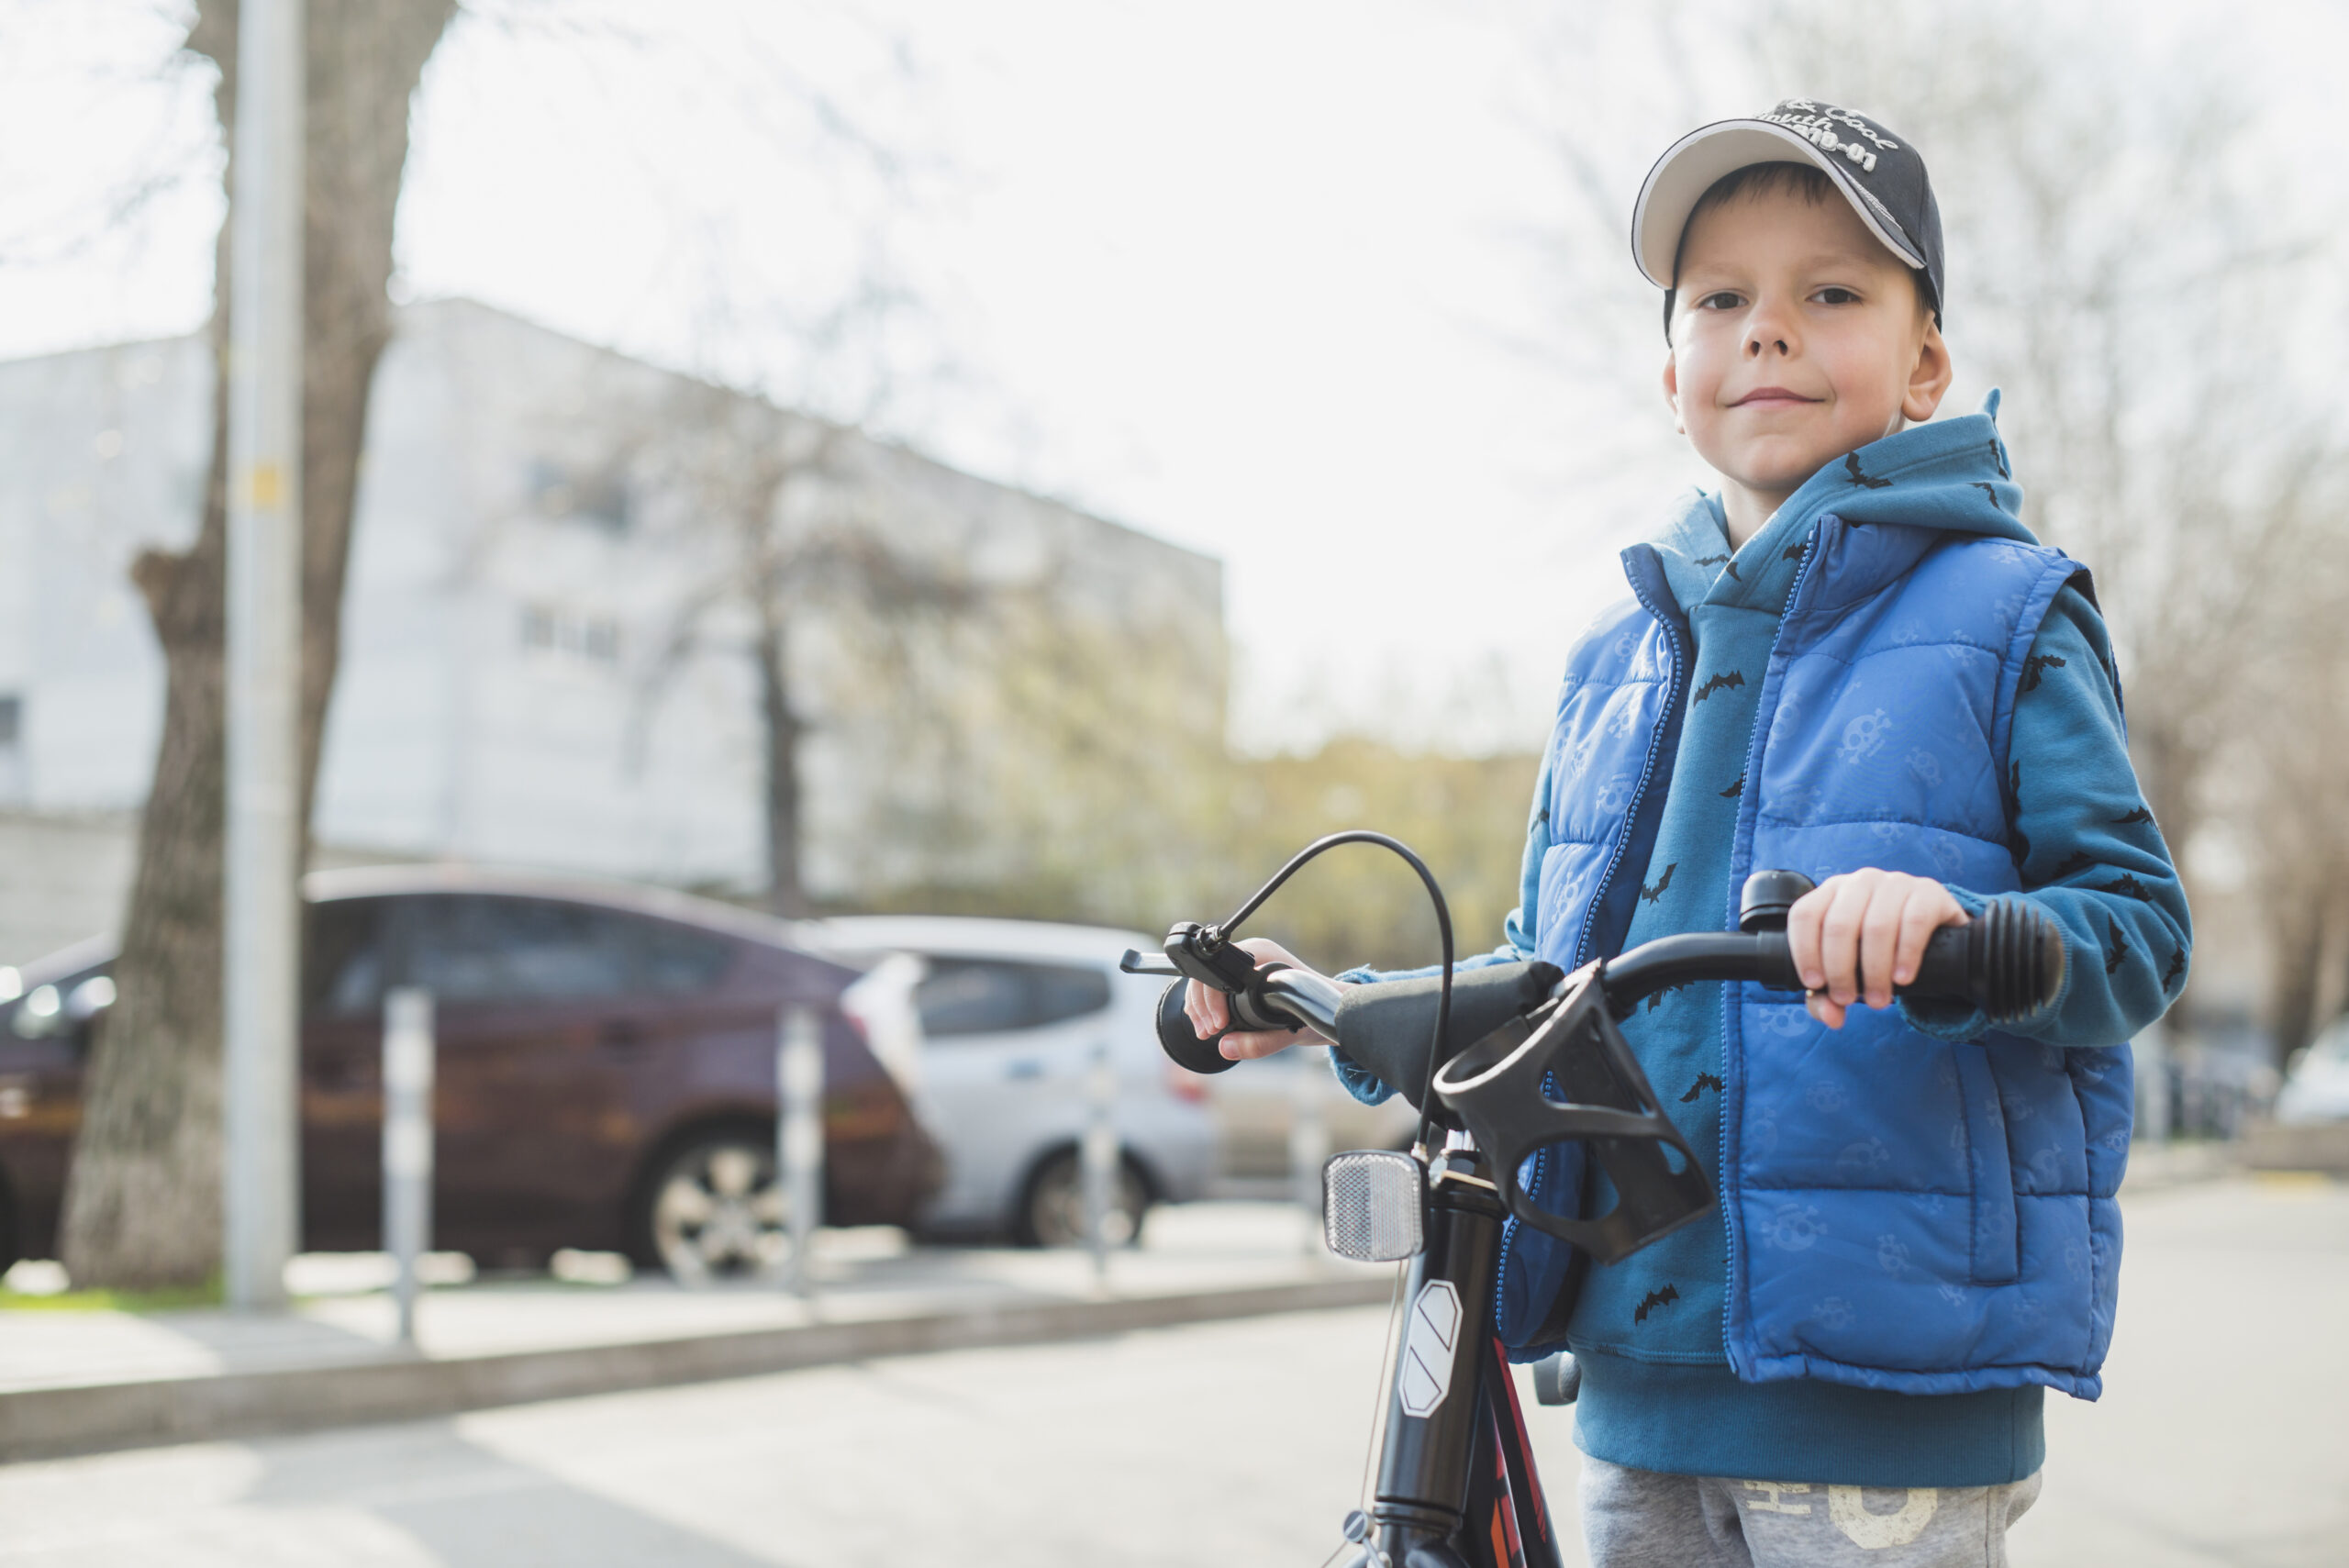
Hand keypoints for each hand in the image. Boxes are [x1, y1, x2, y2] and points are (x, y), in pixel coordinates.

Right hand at [1182, 937, 1342, 1059]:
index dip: (1211, 998)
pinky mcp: (1245, 979)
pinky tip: (1210, 1025)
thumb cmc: (1318, 1013)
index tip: (1218, 1025)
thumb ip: (1260, 1043)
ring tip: (1206, 1033)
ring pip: (1208, 981)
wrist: (1333, 1010)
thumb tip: (1225, 1047)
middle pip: (1208, 974)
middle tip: (1208, 1032)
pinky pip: (1216, 988)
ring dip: (1201, 1008)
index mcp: (1261, 956)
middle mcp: (1251, 955)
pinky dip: (1208, 1007)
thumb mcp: (1291, 1033)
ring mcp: (1247, 965)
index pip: (1219, 969)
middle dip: (1202, 1006)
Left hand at [1785, 869, 1968, 1029]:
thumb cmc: (1880, 950)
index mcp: (1831, 893)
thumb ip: (1829, 997)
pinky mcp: (1928, 893)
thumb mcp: (1851, 971)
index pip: (1805, 915)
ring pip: (1876, 926)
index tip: (1815, 984)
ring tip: (1878, 999)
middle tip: (1848, 999)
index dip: (1805, 951)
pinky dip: (1907, 955)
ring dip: (1874, 970)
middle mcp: (1860, 882)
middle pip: (1839, 925)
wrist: (1935, 933)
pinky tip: (1903, 978)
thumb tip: (1831, 1018)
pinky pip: (1914, 922)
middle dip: (1840, 970)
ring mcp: (1895, 883)